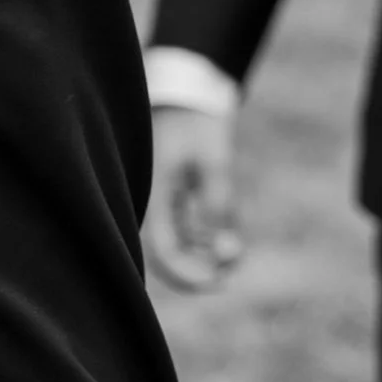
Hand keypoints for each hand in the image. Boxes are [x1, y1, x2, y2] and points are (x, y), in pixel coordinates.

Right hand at [144, 97, 242, 291]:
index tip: (222, 280)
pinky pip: (180, 237)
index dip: (191, 276)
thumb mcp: (213, 164)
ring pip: (175, 250)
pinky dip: (202, 243)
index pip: (164, 254)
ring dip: (202, 258)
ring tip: (231, 247)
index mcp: (154, 196)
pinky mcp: (167, 206)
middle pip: (166, 259)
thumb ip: (220, 208)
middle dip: (198, 272)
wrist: (186, 100)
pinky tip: (219, 235)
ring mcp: (157, 207)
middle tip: (229, 272)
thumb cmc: (197, 128)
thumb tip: (227, 254)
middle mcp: (150, 206)